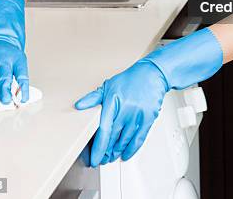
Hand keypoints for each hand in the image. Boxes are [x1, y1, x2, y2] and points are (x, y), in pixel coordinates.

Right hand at [0, 40, 28, 104]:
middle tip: (6, 101)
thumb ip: (20, 79)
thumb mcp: (20, 62)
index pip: (22, 75)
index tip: (23, 100)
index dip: (23, 88)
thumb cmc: (11, 56)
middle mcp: (3, 61)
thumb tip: (21, 98)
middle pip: (4, 77)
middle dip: (4, 90)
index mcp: (17, 60)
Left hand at [74, 28, 222, 167]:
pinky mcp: (148, 118)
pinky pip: (139, 139)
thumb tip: (79, 105)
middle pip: (114, 138)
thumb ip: (93, 98)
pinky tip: (126, 154)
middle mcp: (126, 108)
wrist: (153, 74)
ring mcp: (138, 114)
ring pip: (125, 140)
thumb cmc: (131, 79)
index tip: (94, 158)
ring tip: (111, 156)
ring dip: (117, 152)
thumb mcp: (109, 85)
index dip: (98, 147)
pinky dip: (132, 149)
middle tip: (101, 158)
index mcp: (113, 101)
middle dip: (106, 152)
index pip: (104, 129)